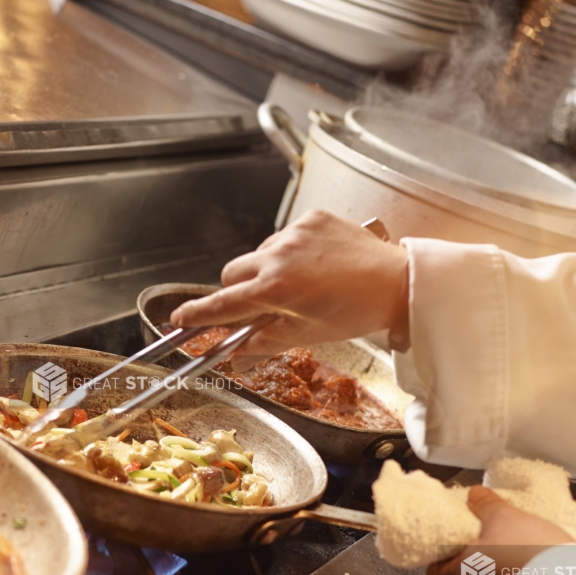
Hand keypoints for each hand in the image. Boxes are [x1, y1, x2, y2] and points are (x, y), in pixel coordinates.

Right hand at [170, 210, 409, 364]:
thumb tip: (235, 356)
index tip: (178, 320)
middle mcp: (278, 257)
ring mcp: (294, 234)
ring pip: (258, 254)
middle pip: (231, 273)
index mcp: (275, 291)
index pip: (222, 304)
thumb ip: (263, 342)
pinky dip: (290, 252)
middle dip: (236, 290)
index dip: (196, 314)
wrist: (397, 281)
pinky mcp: (311, 218)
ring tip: (296, 283)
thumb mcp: (306, 334)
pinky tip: (313, 264)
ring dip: (265, 269)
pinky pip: (284, 236)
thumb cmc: (355, 311)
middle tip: (256, 304)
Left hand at [428, 486, 575, 574]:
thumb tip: (475, 496)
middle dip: (476, 559)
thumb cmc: (530, 557)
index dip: (440, 559)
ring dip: (500, 570)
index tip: (451, 542)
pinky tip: (536, 565)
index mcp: (461, 574)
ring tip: (518, 548)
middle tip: (488, 538)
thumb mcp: (505, 517)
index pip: (435, 574)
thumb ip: (485, 506)